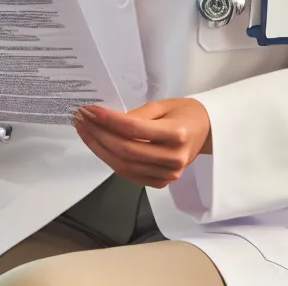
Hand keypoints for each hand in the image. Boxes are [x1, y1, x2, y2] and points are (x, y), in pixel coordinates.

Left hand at [71, 98, 211, 187]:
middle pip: (126, 150)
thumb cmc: (185, 113)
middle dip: (98, 134)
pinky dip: (111, 161)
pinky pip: (129, 174)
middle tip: (81, 120)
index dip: (108, 120)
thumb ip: (137, 115)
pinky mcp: (162, 182)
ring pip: (124, 165)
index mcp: (178, 134)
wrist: (206, 132)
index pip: (134, 129)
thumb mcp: (163, 105)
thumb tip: (107, 121)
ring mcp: (169, 174)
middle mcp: (174, 157)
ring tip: (84, 131)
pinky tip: (99, 147)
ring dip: (99, 148)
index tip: (90, 110)